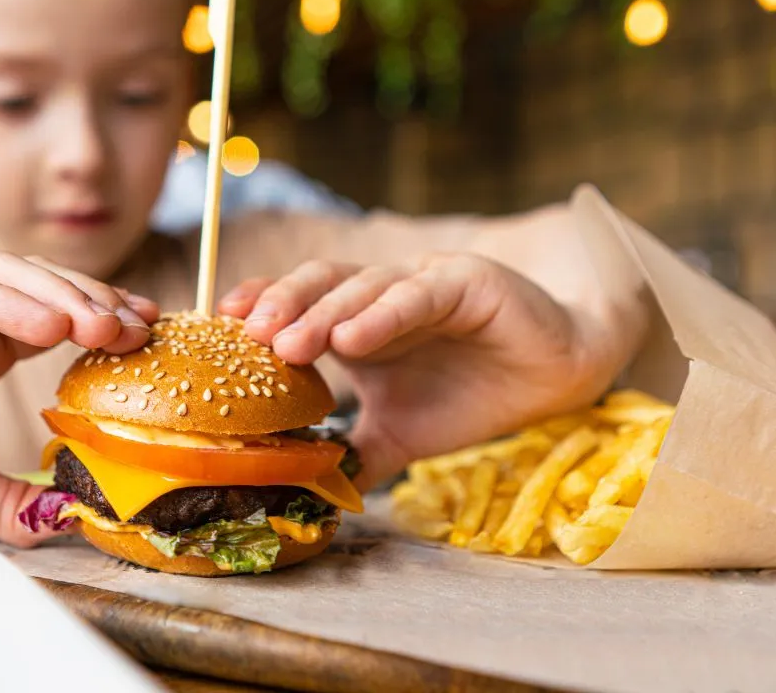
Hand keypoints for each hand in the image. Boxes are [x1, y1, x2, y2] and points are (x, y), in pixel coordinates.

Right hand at [0, 253, 156, 544]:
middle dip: (96, 307)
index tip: (151, 342)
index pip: (56, 318)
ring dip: (60, 298)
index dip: (104, 323)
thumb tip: (74, 520)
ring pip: (4, 279)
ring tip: (105, 326)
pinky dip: (2, 301)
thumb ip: (12, 500)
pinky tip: (47, 323)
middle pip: (43, 291)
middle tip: (141, 332)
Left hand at [219, 255, 631, 490]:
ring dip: (323, 312)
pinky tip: (352, 338)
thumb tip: (313, 493)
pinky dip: (384, 314)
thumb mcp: (402, 433)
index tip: (220, 332)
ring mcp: (421, 282)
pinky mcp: (464, 281)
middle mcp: (381, 295)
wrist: (556, 376)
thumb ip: (358, 454)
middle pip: (319, 287)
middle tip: (245, 337)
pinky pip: (417, 294)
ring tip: (288, 342)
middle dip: (281, 308)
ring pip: (362, 288)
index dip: (261, 311)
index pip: (299, 306)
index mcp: (358, 321)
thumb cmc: (471, 395)